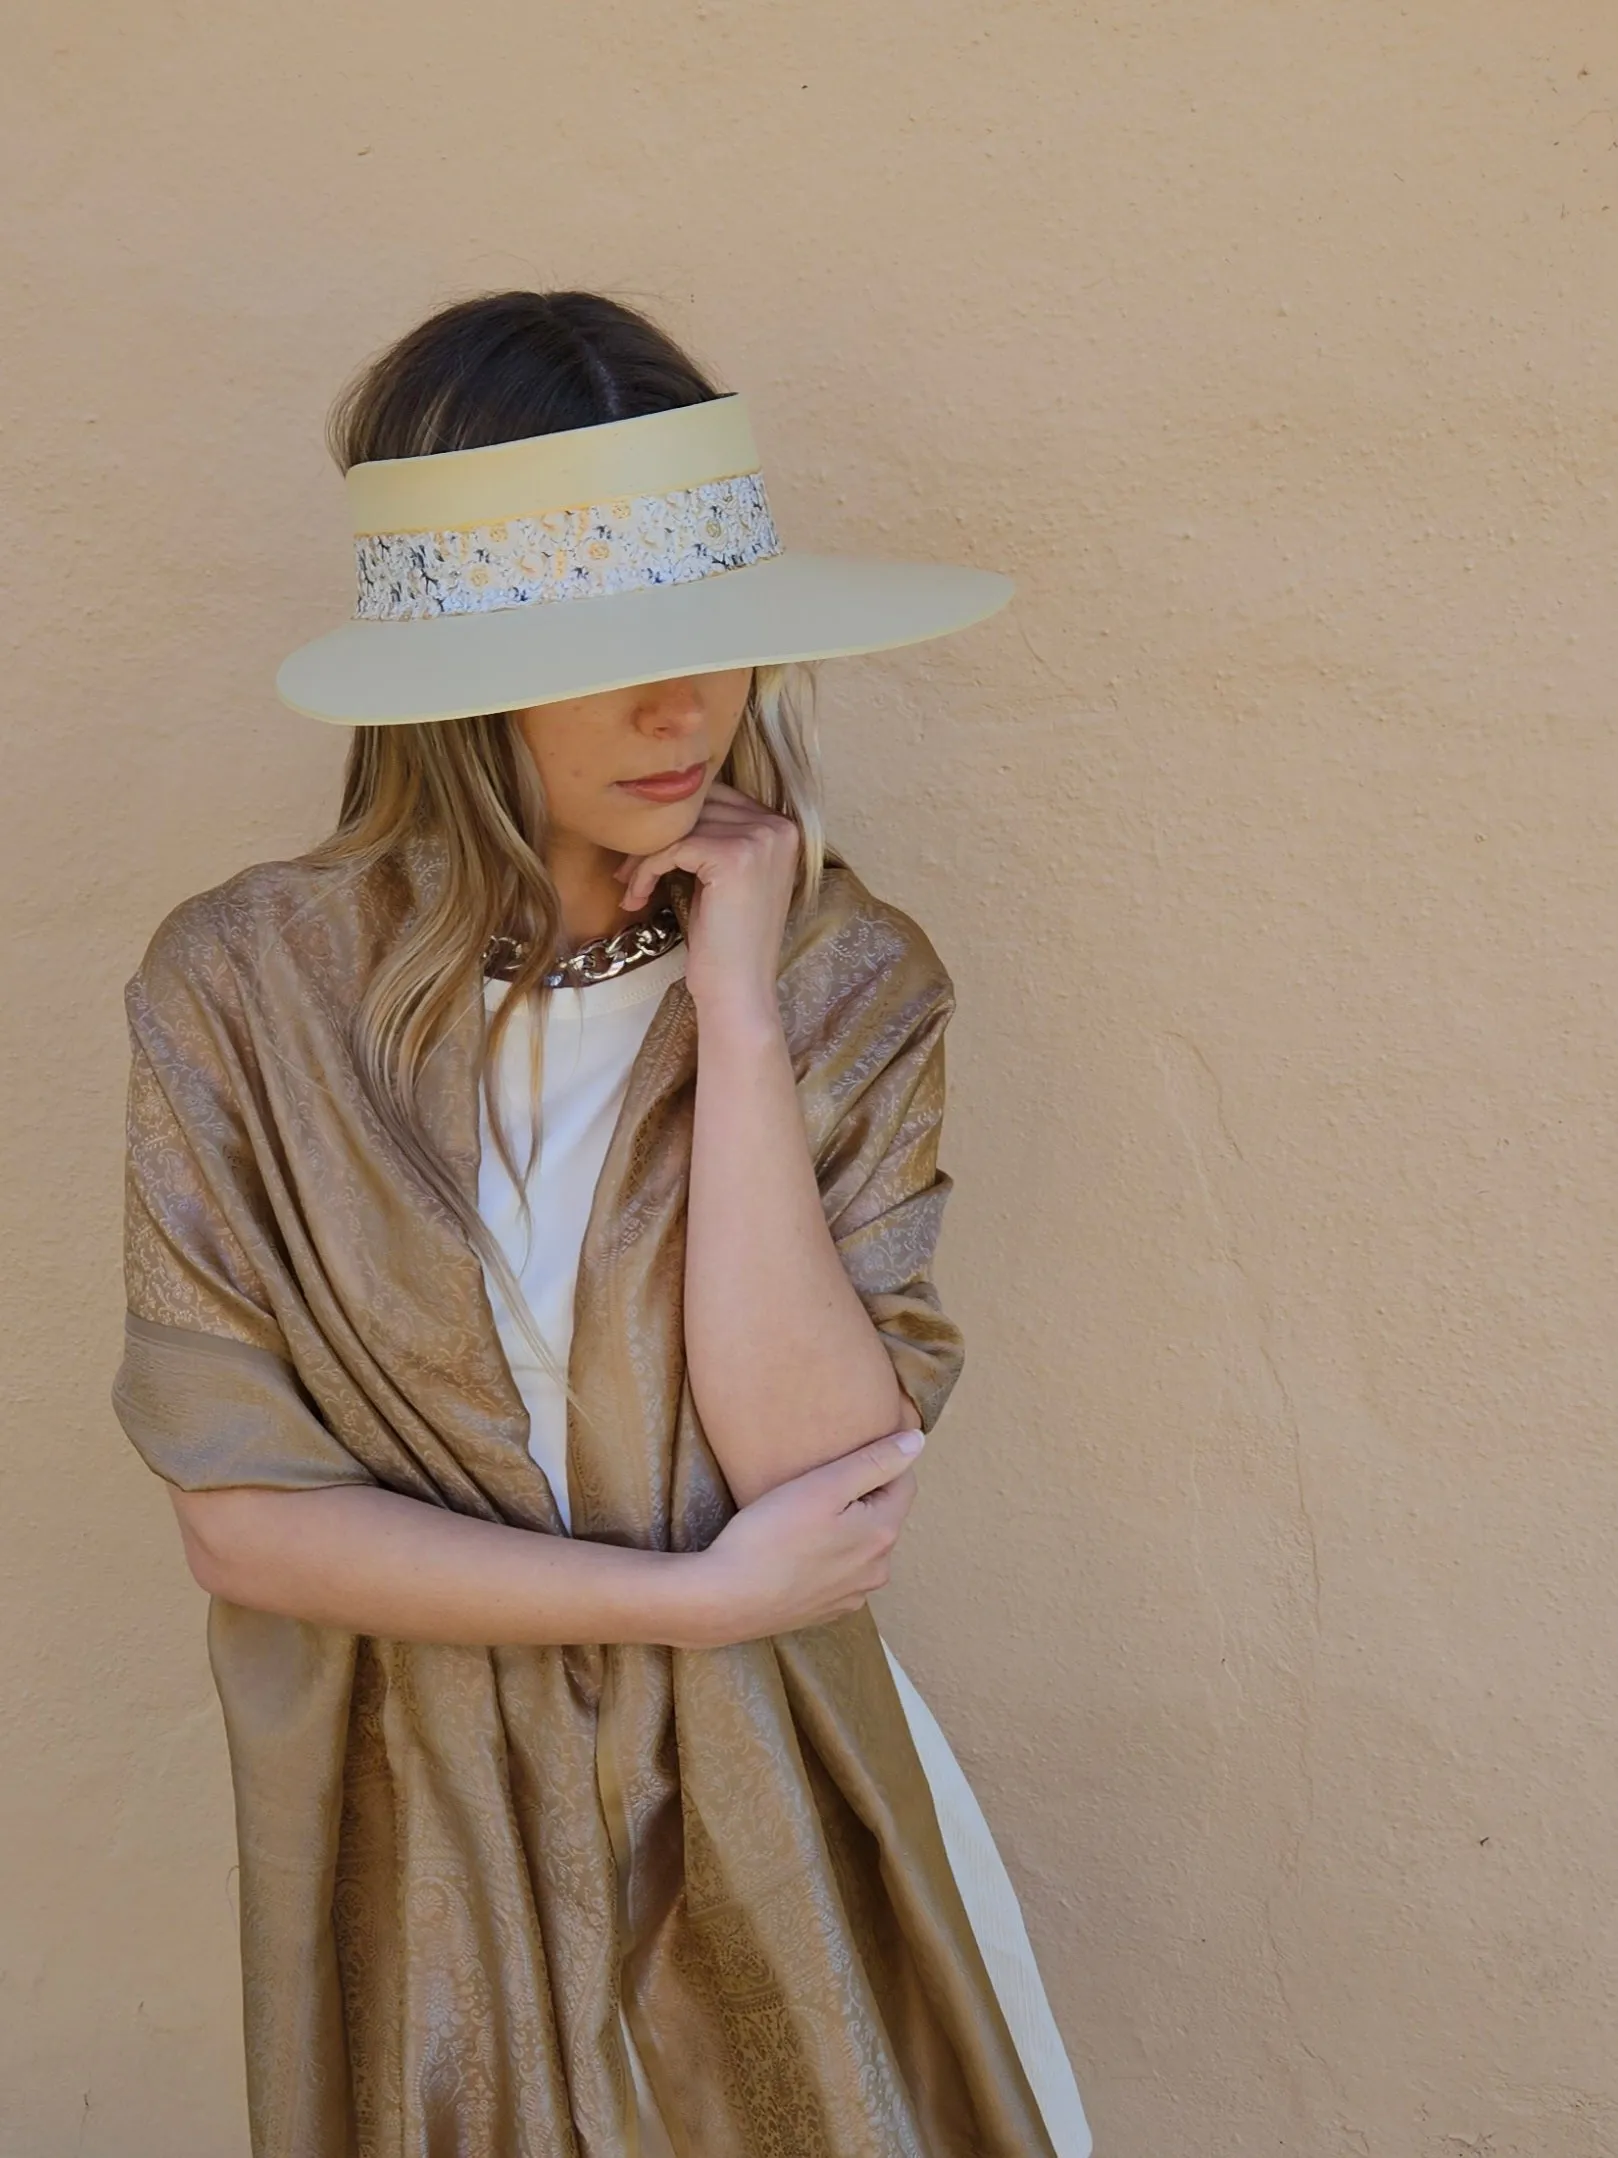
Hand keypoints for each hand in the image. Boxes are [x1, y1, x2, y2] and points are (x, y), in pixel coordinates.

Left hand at [615, 779, 798, 1018]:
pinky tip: (637, 897)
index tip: (646, 855)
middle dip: (657, 837)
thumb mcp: (726, 876)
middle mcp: (778, 826)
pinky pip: (672, 849)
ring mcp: (760, 840)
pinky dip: (645, 870)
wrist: (738, 989)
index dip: (676, 824)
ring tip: (630, 886)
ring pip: (681, 827)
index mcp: (783, 827)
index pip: (717, 798)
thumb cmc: (727, 940)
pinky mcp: (733, 857)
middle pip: (698, 807)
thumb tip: (666, 804)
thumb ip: (715, 834)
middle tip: (627, 870)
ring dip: (645, 856)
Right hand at [680, 1425, 926, 1647]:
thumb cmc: (769, 1537)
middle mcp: (878, 1570)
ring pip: (860, 1546)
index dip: (878, 1461)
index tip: (844, 1452)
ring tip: (802, 1516)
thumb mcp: (822, 1486)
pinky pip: (839, 1573)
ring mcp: (853, 1595)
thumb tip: (916, 1442)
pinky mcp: (827, 1611)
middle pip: (882, 1515)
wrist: (725, 1600)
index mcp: (882, 1534)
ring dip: (844, 1528)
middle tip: (816, 1482)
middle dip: (860, 1496)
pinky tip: (795, 1551)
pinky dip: (827, 1557)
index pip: (903, 1483)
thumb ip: (874, 1462)